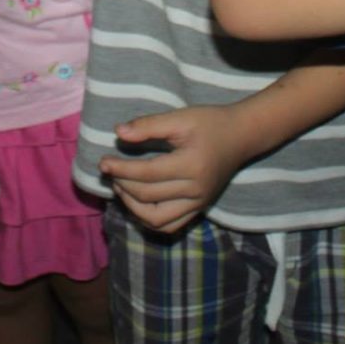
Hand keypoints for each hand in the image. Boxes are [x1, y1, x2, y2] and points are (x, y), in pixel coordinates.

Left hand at [99, 104, 250, 234]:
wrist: (242, 136)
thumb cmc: (210, 122)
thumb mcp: (180, 118)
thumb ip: (148, 125)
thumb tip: (118, 133)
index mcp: (191, 166)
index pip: (146, 174)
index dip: (120, 169)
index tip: (102, 162)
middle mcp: (195, 190)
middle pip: (147, 196)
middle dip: (122, 183)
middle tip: (109, 170)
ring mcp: (198, 204)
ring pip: (156, 219)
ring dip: (132, 206)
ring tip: (120, 187)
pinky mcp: (199, 209)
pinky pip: (169, 226)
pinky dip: (149, 220)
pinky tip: (137, 203)